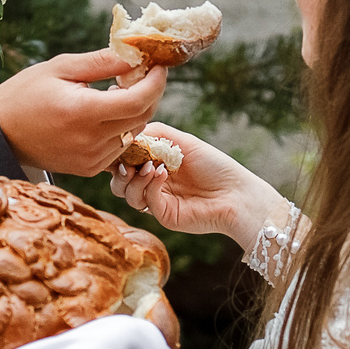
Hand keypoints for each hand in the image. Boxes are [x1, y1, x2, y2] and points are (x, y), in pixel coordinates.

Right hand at [0, 50, 168, 175]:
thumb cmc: (26, 94)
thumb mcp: (60, 67)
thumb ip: (101, 62)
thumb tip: (135, 53)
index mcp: (82, 112)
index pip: (138, 100)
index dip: (156, 81)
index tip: (158, 65)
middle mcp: (90, 141)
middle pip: (143, 117)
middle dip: (150, 93)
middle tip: (140, 73)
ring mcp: (90, 159)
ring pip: (134, 133)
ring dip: (136, 111)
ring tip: (117, 92)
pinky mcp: (89, 169)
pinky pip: (120, 147)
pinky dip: (122, 129)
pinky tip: (105, 114)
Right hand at [108, 122, 289, 243]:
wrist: (236, 193)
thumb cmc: (214, 165)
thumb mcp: (182, 141)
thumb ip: (153, 133)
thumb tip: (126, 135)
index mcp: (155, 164)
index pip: (125, 161)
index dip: (116, 155)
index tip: (113, 145)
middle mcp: (153, 183)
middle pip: (118, 180)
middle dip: (118, 170)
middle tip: (127, 161)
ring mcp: (157, 200)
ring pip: (126, 193)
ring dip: (133, 178)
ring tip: (150, 166)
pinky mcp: (163, 215)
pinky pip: (144, 201)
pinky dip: (148, 185)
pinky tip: (162, 174)